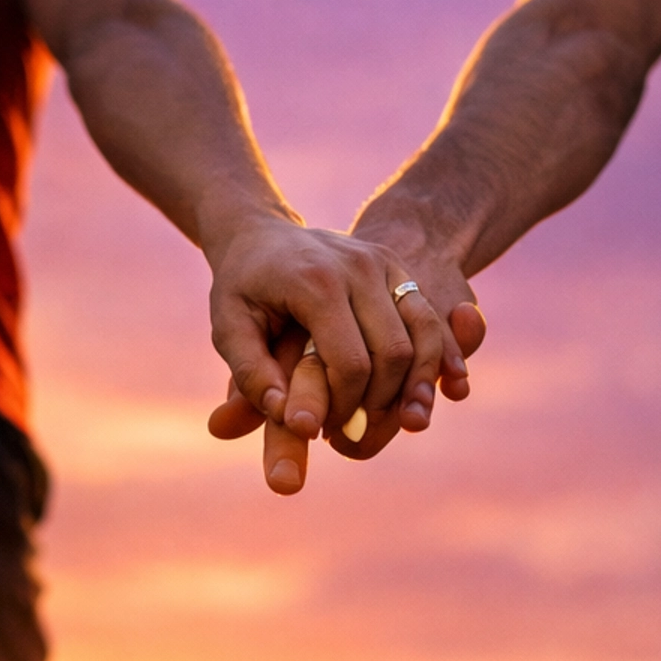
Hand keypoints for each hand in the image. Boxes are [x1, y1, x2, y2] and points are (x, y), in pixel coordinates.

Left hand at [205, 217, 462, 492]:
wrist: (262, 232)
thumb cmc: (242, 287)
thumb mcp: (228, 327)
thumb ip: (249, 375)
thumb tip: (289, 420)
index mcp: (316, 283)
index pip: (352, 364)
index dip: (345, 407)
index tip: (325, 429)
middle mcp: (359, 266)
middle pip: (395, 353)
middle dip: (380, 401)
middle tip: (356, 425)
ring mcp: (385, 262)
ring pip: (424, 335)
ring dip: (415, 384)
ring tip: (392, 415)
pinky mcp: (398, 266)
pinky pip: (428, 319)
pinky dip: (432, 357)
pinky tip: (425, 387)